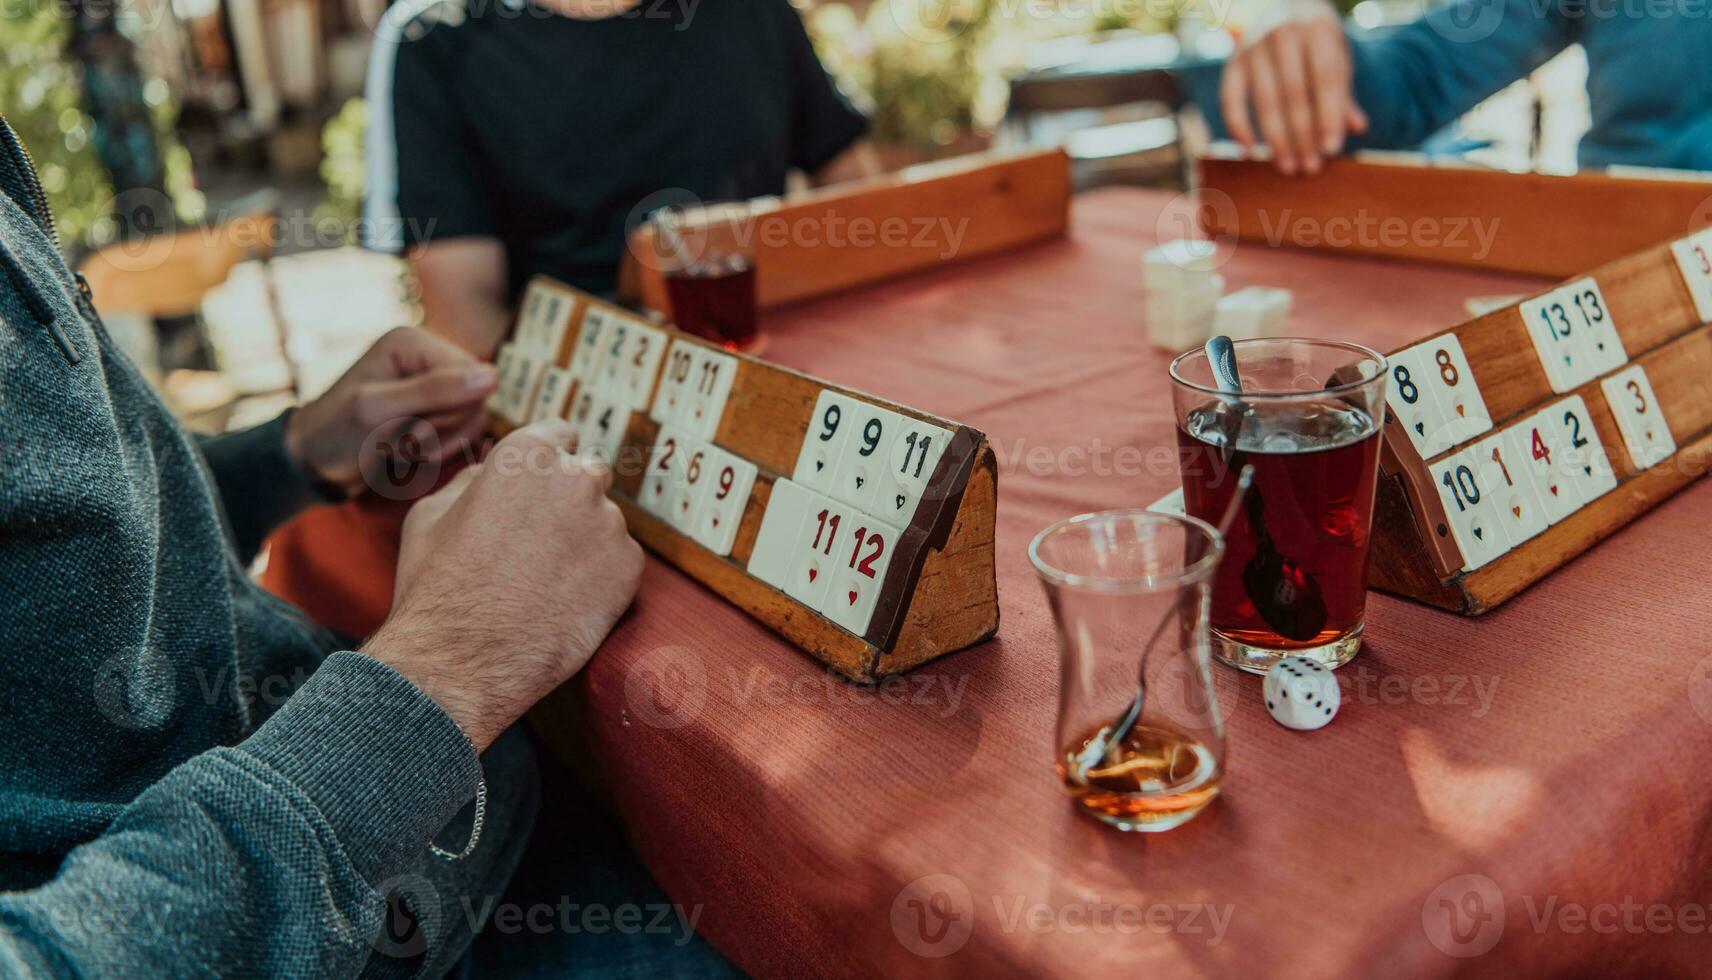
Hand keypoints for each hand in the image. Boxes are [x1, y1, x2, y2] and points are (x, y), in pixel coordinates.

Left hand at [284, 327, 498, 496]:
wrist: (314, 463)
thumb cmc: (335, 432)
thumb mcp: (379, 411)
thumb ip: (435, 391)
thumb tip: (493, 377)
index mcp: (415, 341)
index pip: (472, 378)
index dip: (446, 413)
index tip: (401, 425)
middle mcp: (429, 355)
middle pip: (475, 401)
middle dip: (438, 430)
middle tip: (396, 437)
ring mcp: (434, 381)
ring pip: (472, 421)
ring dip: (435, 444)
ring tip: (397, 444)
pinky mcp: (436, 405)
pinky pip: (463, 433)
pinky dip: (436, 450)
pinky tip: (405, 448)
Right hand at [363, 420, 644, 751]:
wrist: (462, 659)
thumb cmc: (437, 587)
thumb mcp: (431, 512)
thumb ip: (474, 478)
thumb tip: (492, 471)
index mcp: (527, 453)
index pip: (560, 433)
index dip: (549, 461)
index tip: (543, 486)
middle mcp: (576, 477)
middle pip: (589, 474)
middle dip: (570, 498)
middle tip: (543, 540)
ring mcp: (609, 522)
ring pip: (605, 521)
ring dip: (586, 540)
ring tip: (546, 581)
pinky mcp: (629, 567)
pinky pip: (620, 561)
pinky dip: (602, 577)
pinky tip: (565, 601)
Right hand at [1220, 0, 1368, 174]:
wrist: (1281, 6)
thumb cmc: (1315, 41)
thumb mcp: (1336, 57)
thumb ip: (1343, 93)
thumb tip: (1357, 128)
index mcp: (1317, 29)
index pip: (1326, 79)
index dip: (1329, 117)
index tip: (1332, 150)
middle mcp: (1283, 34)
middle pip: (1294, 94)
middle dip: (1303, 135)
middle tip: (1309, 167)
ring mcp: (1253, 47)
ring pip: (1265, 101)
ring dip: (1276, 139)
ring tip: (1288, 167)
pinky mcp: (1232, 62)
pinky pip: (1231, 99)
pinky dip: (1238, 127)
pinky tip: (1250, 152)